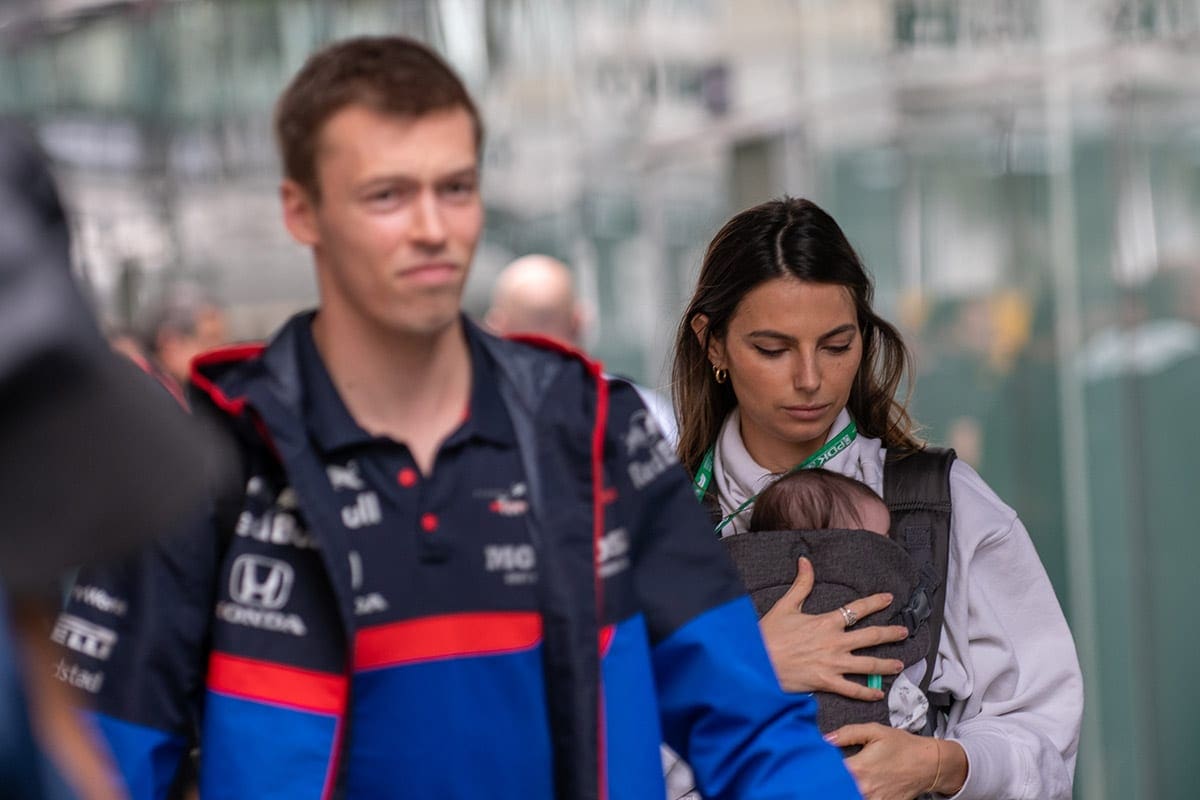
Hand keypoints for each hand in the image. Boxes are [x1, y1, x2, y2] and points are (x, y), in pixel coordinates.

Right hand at [759, 557, 907, 697]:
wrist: (757, 661)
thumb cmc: (769, 634)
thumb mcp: (785, 605)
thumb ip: (801, 584)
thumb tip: (805, 561)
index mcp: (826, 622)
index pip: (857, 609)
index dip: (875, 602)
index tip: (889, 598)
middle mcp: (835, 642)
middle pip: (871, 637)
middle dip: (890, 634)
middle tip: (904, 632)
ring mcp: (833, 663)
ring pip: (868, 664)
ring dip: (886, 664)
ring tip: (900, 664)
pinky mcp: (826, 682)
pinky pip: (852, 689)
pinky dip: (867, 692)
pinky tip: (878, 693)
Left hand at [831, 724, 965, 799]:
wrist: (928, 764)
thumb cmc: (901, 745)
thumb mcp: (874, 731)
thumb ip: (848, 733)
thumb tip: (825, 739)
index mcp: (859, 768)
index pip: (827, 772)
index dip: (818, 767)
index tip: (813, 762)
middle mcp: (864, 788)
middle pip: (834, 788)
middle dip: (828, 780)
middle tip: (822, 772)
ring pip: (847, 795)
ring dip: (841, 788)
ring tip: (836, 780)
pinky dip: (855, 793)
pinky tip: (852, 786)